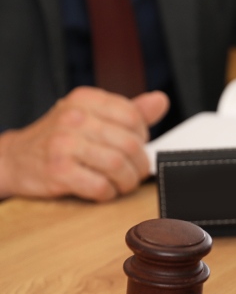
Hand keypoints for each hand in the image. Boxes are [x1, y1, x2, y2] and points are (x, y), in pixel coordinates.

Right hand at [0, 87, 168, 200]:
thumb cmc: (61, 138)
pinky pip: (100, 187)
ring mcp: (63, 144)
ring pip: (118, 166)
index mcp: (85, 99)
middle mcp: (73, 117)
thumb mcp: (92, 116)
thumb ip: (129, 111)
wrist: (16, 158)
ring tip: (121, 183)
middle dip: (139, 165)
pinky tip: (103, 190)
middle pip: (129, 144)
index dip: (142, 136)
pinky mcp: (58, 171)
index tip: (136, 146)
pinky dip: (108, 193)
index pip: (133, 116)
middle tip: (134, 172)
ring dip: (127, 182)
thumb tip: (161, 101)